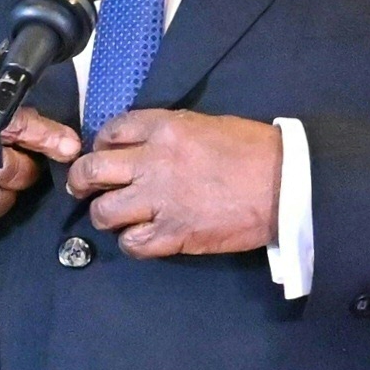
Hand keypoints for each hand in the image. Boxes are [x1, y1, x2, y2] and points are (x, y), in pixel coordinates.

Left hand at [63, 110, 283, 257]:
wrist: (288, 186)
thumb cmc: (257, 151)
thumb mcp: (209, 125)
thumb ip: (172, 134)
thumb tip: (147, 147)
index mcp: (165, 130)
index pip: (111, 131)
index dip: (101, 145)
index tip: (105, 155)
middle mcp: (153, 162)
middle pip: (92, 171)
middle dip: (81, 182)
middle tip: (84, 189)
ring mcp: (161, 201)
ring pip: (104, 212)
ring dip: (106, 215)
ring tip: (118, 217)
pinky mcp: (174, 234)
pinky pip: (132, 243)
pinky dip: (133, 242)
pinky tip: (144, 237)